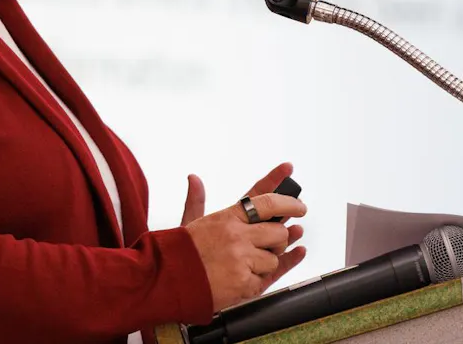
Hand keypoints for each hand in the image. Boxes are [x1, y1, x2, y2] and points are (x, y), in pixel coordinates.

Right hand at [180, 163, 308, 311]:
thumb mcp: (189, 223)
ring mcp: (242, 259)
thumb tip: (194, 179)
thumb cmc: (180, 253)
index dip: (286, 198)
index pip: (265, 199)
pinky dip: (258, 280)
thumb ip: (196, 200)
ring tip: (246, 264)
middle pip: (278, 231)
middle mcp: (238, 235)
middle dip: (280, 237)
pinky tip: (254, 274)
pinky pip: (266, 279)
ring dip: (266, 262)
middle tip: (274, 240)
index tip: (296, 195)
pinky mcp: (245, 283)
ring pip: (275, 257)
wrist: (166, 282)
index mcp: (227, 217)